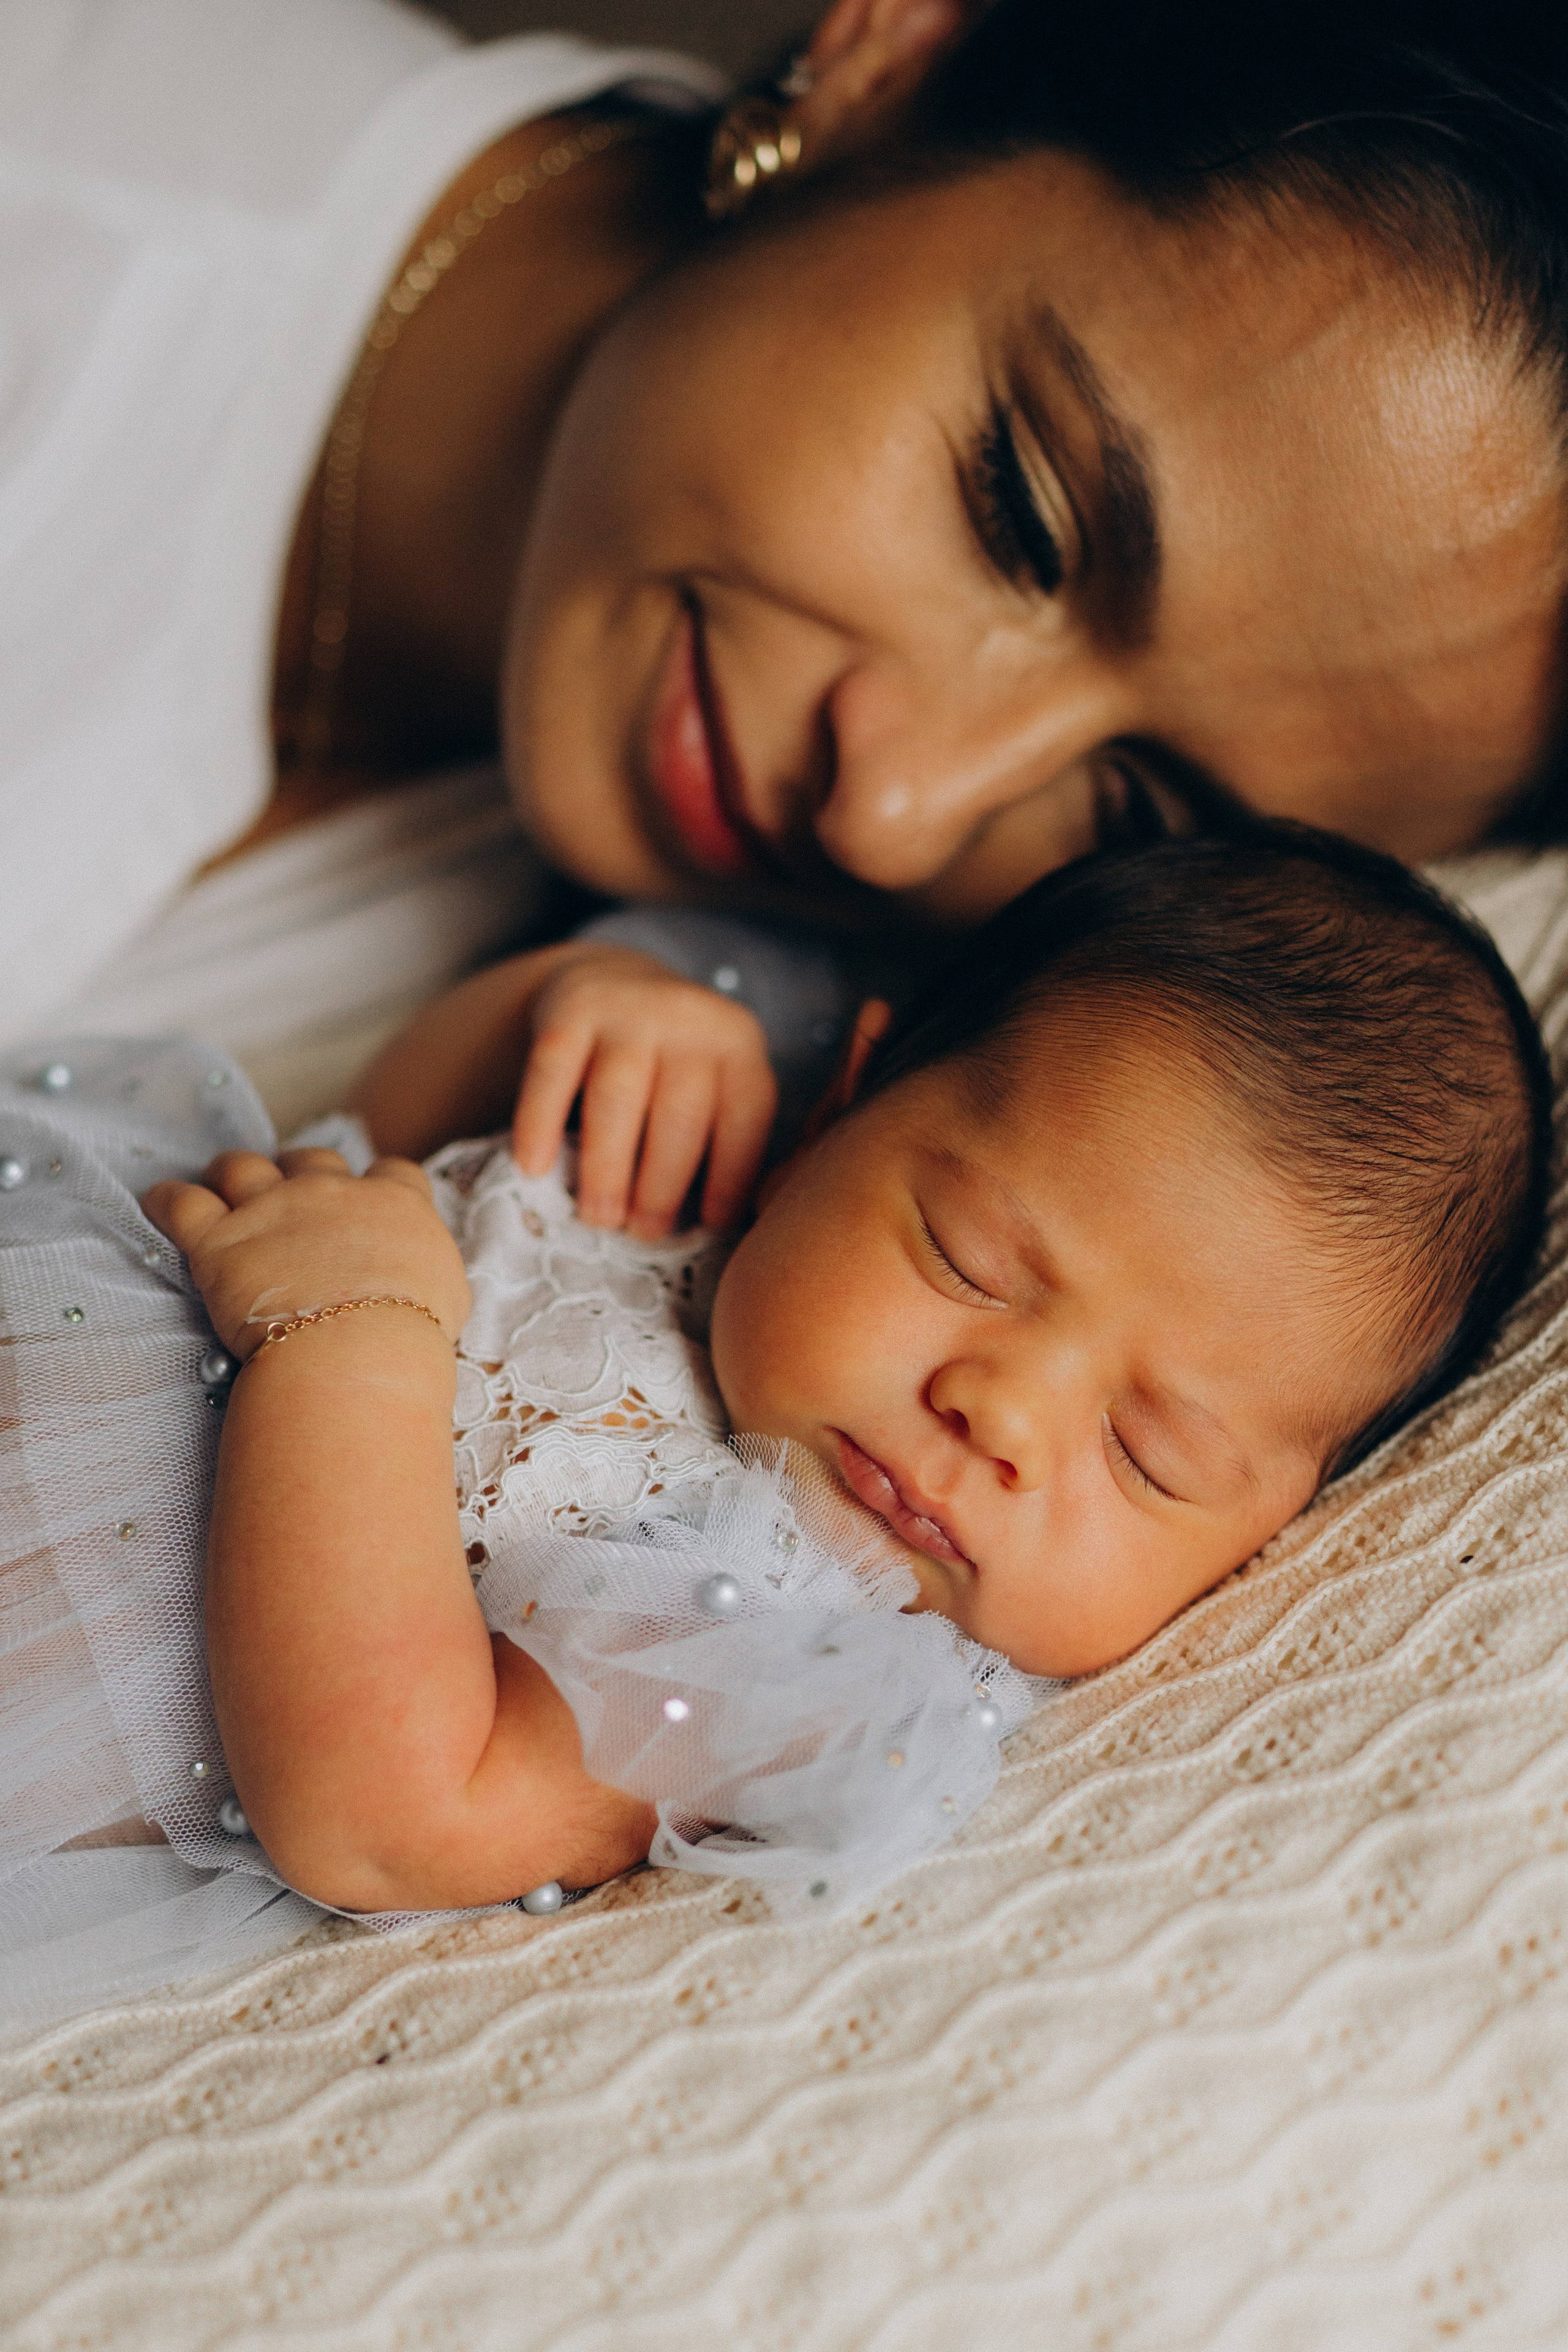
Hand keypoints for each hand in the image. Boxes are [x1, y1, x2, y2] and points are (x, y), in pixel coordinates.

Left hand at [142, 1147, 470, 1360]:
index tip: (368, 1206)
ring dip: (231, 1174)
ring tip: (221, 1188)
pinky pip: (180, 1202)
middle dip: (298, 1176)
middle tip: (290, 1204)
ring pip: (241, 1166)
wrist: (361, 1351)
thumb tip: (421, 1278)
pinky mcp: (220, 1240)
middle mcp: (332, 1192)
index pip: (392, 1172)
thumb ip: (429, 1269)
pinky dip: (167, 1200)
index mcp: (394, 1204)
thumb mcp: (446, 1298)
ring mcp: (273, 1209)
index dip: (376, 1185)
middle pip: (311, 1161)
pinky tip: (160, 1202)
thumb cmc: (412, 1338)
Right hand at [512, 947, 777, 1235]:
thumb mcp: (717, 1084)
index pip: (742, 1119)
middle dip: (661, 1186)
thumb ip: (727, 1141)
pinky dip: (539, 1124)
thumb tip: (730, 1229)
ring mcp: (627, 1010)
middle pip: (678, 1115)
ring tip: (598, 1218)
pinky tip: (534, 1168)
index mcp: (738, 1045)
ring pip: (616, 1099)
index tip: (710, 1226)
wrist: (615, 982)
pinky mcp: (569, 1010)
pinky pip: (552, 1074)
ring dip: (606, 1168)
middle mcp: (690, 1018)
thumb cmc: (673, 1066)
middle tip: (642, 1234)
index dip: (730, 1177)